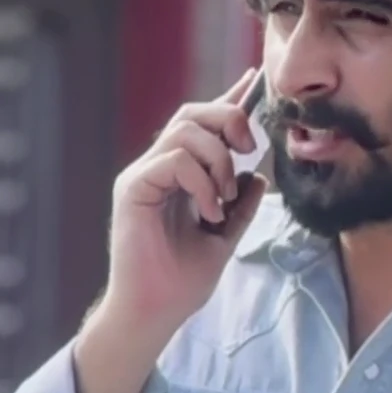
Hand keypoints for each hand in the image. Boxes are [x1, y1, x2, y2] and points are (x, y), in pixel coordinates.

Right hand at [102, 68, 268, 332]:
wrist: (156, 312)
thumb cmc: (182, 281)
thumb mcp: (224, 238)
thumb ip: (240, 207)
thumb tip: (259, 176)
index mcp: (177, 175)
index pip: (202, 126)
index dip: (228, 100)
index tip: (254, 80)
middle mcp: (156, 168)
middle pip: (192, 114)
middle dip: (229, 120)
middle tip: (250, 151)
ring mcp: (142, 176)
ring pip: (184, 131)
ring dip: (218, 160)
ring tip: (224, 198)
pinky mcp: (132, 189)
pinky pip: (172, 160)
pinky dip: (201, 182)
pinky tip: (208, 210)